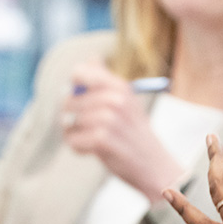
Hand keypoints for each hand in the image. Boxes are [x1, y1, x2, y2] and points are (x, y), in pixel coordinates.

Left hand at [61, 62, 182, 201]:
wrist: (154, 165)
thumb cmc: (135, 133)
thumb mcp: (126, 100)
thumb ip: (105, 79)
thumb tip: (92, 57)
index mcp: (120, 86)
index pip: (79, 72)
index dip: (72, 87)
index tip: (80, 100)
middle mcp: (115, 99)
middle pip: (68, 100)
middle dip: (71, 117)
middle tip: (88, 128)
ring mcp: (109, 119)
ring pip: (68, 121)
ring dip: (74, 134)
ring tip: (92, 140)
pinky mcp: (102, 139)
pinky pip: (72, 140)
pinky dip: (79, 148)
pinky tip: (94, 151)